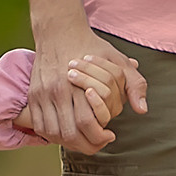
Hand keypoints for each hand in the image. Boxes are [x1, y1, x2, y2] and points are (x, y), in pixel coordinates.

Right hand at [22, 24, 147, 152]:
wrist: (58, 31)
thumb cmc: (91, 47)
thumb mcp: (118, 62)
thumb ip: (135, 85)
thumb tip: (142, 110)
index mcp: (78, 85)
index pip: (88, 124)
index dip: (100, 137)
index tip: (110, 135)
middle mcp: (57, 91)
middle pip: (69, 134)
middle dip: (87, 145)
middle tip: (98, 142)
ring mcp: (42, 94)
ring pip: (53, 133)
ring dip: (69, 143)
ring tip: (83, 139)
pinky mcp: (33, 94)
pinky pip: (40, 125)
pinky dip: (52, 135)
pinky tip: (66, 133)